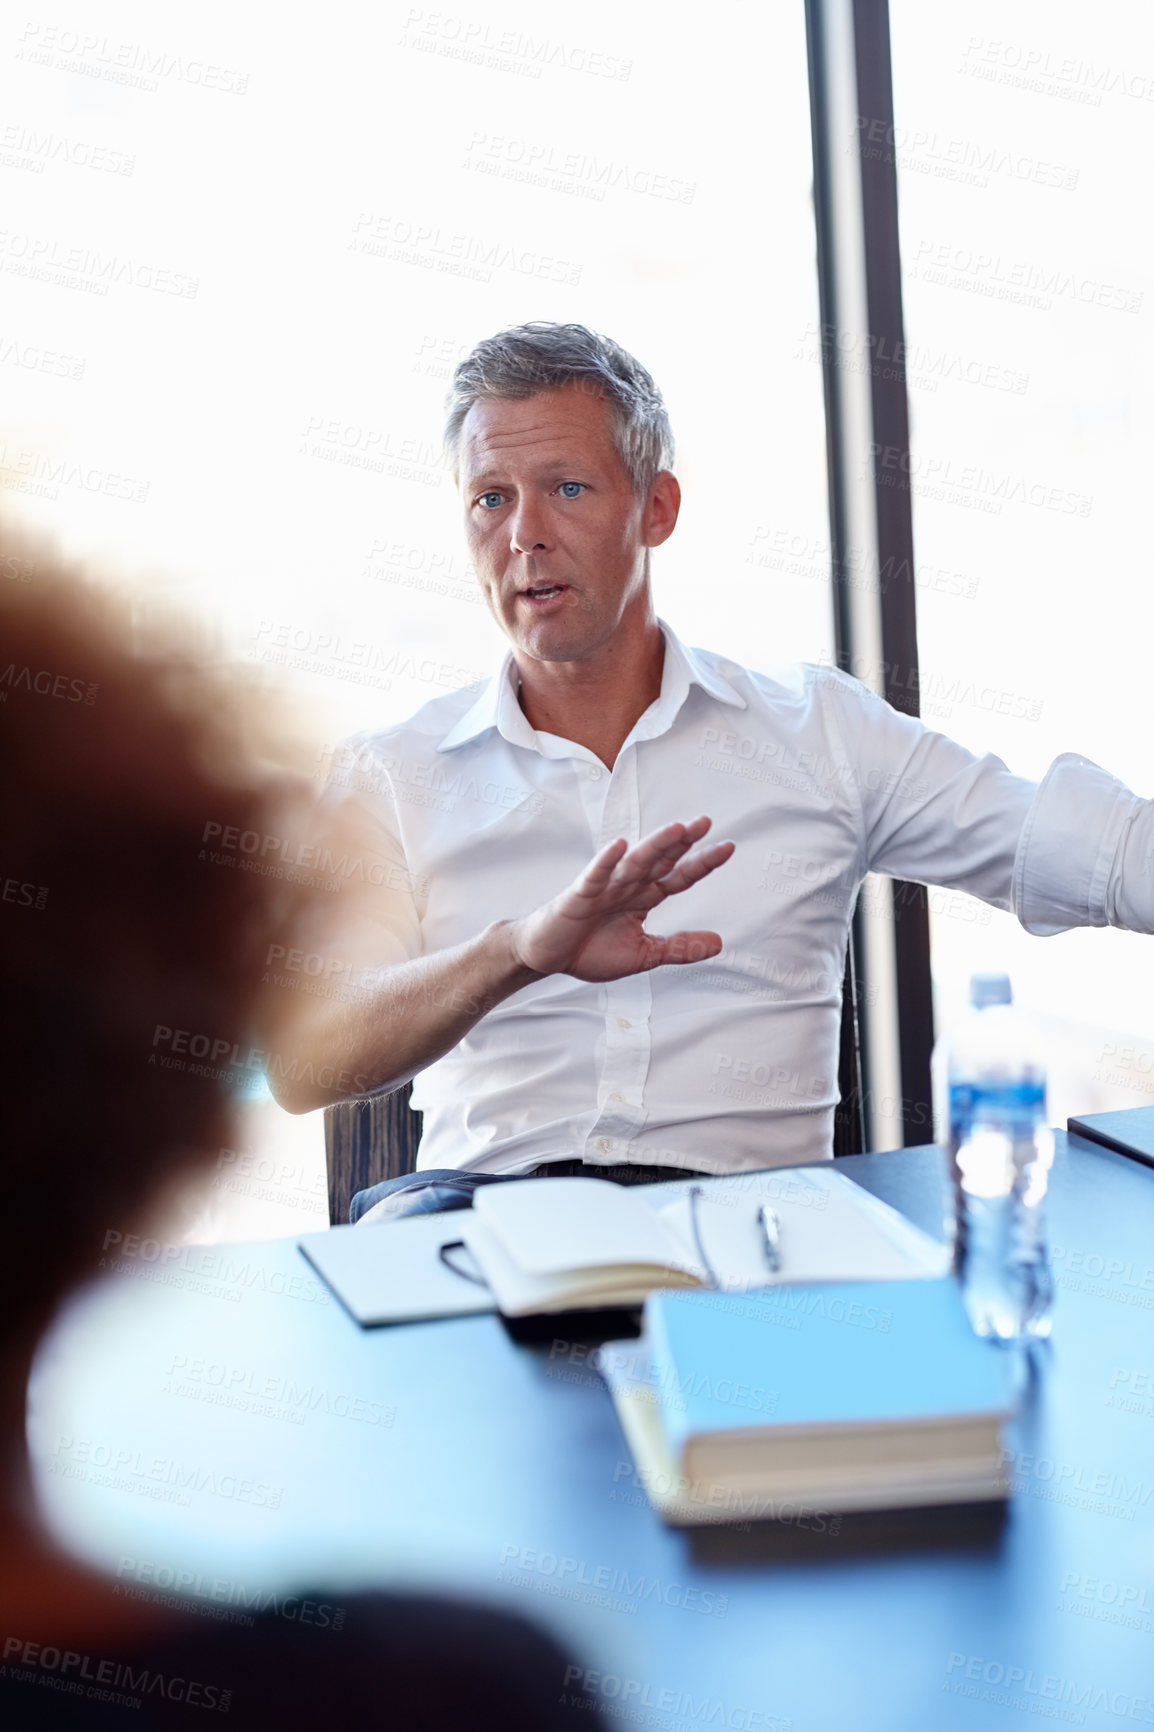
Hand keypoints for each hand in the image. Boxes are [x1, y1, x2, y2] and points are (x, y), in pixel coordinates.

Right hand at [509, 817, 734, 981]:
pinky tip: (620, 847)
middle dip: (681, 842)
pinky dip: (606, 862)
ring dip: (654, 846)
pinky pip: (594, 876)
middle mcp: (626, 886)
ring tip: (676, 830)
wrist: (547, 956)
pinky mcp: (578, 895)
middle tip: (705, 822)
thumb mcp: (644, 954)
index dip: (702, 863)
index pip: (678, 877)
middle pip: (659, 861)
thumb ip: (680, 948)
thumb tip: (719, 943)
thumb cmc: (590, 950)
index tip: (728, 847)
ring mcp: (603, 887)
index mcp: (643, 898)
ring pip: (633, 863)